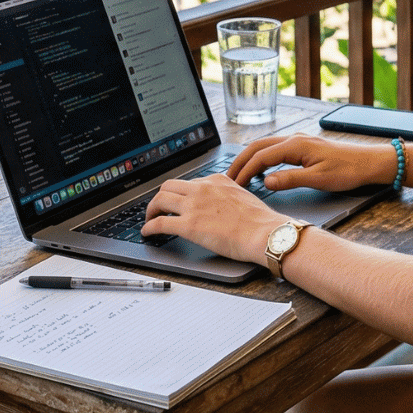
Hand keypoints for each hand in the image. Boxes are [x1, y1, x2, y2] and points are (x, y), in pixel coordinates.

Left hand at [140, 175, 285, 263]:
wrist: (265, 232)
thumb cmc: (260, 221)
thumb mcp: (243, 196)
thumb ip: (226, 196)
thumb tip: (220, 206)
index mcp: (216, 180)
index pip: (189, 182)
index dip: (179, 193)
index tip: (177, 200)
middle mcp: (202, 189)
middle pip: (168, 186)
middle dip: (160, 197)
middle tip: (158, 208)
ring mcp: (193, 206)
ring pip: (160, 200)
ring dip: (151, 210)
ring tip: (149, 218)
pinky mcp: (188, 225)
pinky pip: (159, 223)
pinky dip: (149, 227)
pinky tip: (147, 232)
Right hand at [226, 134, 395, 192]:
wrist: (369, 162)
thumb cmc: (348, 170)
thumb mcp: (319, 179)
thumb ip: (291, 179)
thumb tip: (266, 181)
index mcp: (296, 145)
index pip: (261, 157)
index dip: (245, 170)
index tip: (233, 184)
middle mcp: (294, 139)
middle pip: (258, 147)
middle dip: (240, 161)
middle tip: (226, 177)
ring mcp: (299, 141)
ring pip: (265, 146)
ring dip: (249, 158)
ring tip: (238, 174)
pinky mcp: (303, 147)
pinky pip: (275, 149)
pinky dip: (261, 157)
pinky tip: (260, 168)